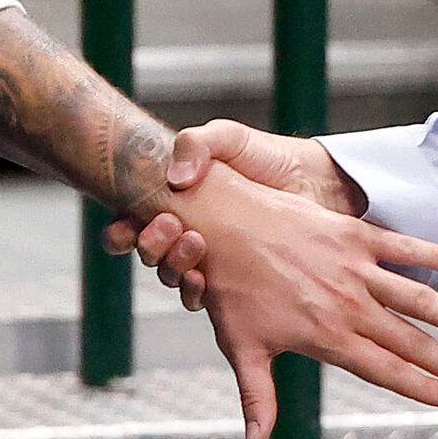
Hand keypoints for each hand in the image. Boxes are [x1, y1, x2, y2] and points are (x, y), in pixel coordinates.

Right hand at [103, 120, 362, 305]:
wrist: (318, 185)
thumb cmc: (269, 159)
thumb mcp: (229, 138)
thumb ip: (196, 143)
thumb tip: (174, 178)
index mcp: (175, 201)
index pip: (130, 222)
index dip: (120, 230)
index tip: (126, 226)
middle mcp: (186, 232)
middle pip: (148, 253)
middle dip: (150, 244)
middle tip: (169, 226)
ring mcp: (211, 260)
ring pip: (171, 277)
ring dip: (172, 268)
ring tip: (196, 245)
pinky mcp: (236, 284)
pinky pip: (203, 300)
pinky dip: (196, 292)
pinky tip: (206, 278)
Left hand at [153, 164, 437, 438]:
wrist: (219, 225)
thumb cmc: (226, 289)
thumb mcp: (241, 348)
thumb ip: (258, 397)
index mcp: (327, 337)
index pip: (386, 370)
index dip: (423, 388)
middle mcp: (348, 305)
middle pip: (413, 342)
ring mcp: (354, 268)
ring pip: (420, 299)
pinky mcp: (353, 235)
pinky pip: (404, 247)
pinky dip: (436, 257)